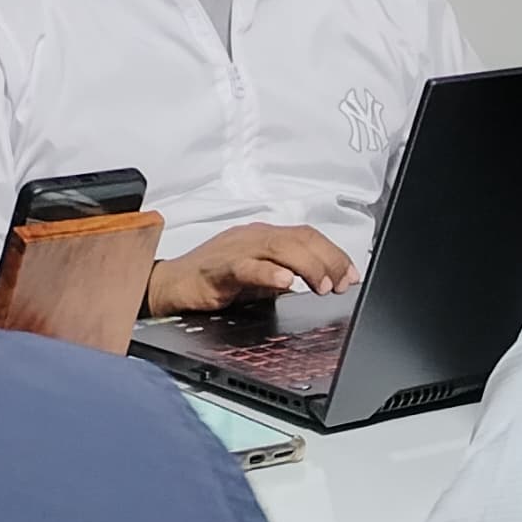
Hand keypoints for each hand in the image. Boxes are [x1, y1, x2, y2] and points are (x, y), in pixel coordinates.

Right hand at [148, 223, 355, 315]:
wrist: (170, 284)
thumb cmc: (212, 279)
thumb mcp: (257, 277)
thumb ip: (284, 275)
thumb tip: (320, 282)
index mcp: (264, 236)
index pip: (308, 236)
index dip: (334, 253)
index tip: (351, 275)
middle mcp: (254, 236)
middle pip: (300, 238)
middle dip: (329, 260)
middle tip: (343, 283)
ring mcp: (236, 249)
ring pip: (280, 247)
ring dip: (307, 266)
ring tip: (323, 285)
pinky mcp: (219, 268)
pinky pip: (247, 266)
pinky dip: (269, 273)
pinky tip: (285, 282)